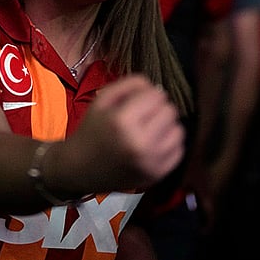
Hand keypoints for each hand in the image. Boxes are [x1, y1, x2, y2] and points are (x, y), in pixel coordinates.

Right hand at [65, 75, 184, 191]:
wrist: (80, 168)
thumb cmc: (91, 130)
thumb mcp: (101, 100)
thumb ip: (129, 85)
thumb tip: (156, 87)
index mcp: (122, 122)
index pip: (157, 95)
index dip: (148, 94)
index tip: (138, 101)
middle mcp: (139, 143)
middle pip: (170, 111)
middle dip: (158, 109)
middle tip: (143, 115)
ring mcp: (150, 162)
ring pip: (178, 130)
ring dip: (166, 126)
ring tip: (149, 129)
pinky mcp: (157, 175)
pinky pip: (179, 150)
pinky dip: (169, 143)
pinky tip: (154, 143)